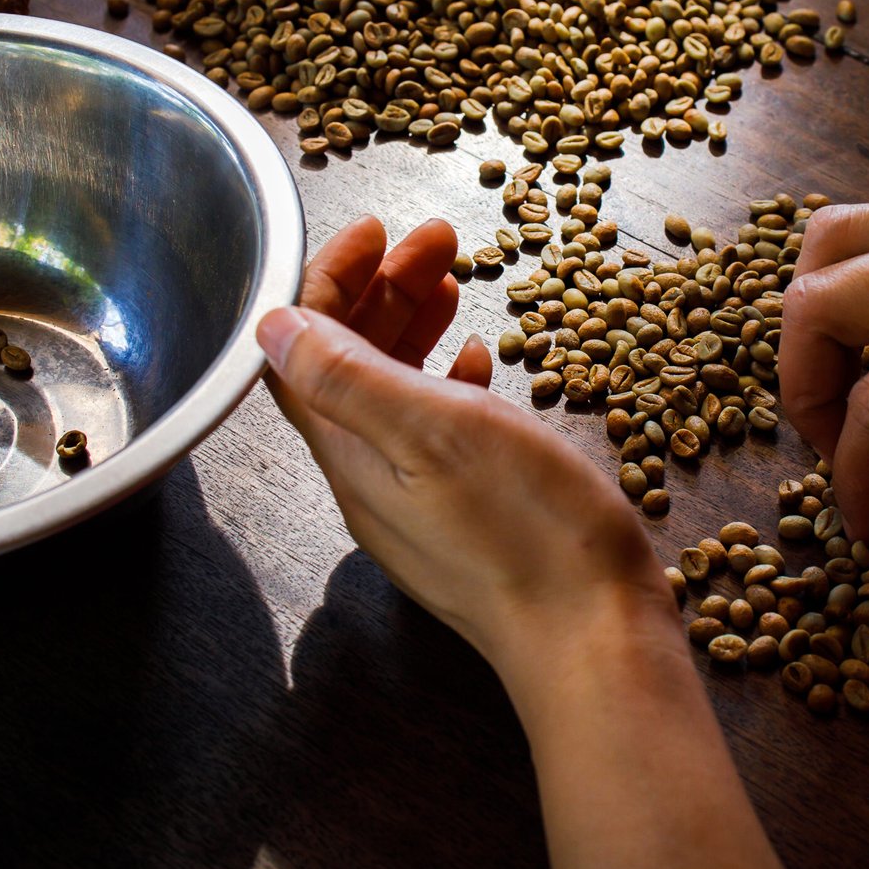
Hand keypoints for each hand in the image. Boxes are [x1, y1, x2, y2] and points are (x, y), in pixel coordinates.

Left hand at [258, 216, 672, 682]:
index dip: (329, 281)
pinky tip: (478, 362)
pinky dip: (447, 381)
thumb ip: (347, 376)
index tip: (377, 230)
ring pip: (394, 394)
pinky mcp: (465, 518)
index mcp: (352, 455)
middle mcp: (372, 481)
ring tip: (452, 283)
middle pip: (349, 366)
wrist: (595, 637)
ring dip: (413, 328)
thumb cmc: (525, 533)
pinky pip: (435, 432)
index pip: (304, 351)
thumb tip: (272, 325)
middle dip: (381, 292)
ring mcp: (418, 504)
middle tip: (434, 241)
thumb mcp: (432, 432)